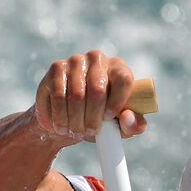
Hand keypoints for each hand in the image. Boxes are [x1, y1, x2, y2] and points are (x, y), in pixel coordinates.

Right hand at [33, 50, 148, 144]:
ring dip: (74, 120)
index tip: (108, 119)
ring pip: (76, 95)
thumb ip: (133, 125)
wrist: (67, 114)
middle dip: (92, 118)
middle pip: (98, 90)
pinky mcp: (57, 68)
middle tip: (88, 132)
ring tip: (74, 132)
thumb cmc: (98, 117)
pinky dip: (58, 115)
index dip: (117, 102)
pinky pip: (58, 96)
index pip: (124, 79)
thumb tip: (127, 117)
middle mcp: (98, 59)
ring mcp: (76, 61)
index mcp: (118, 68)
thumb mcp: (119, 125)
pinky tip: (60, 125)